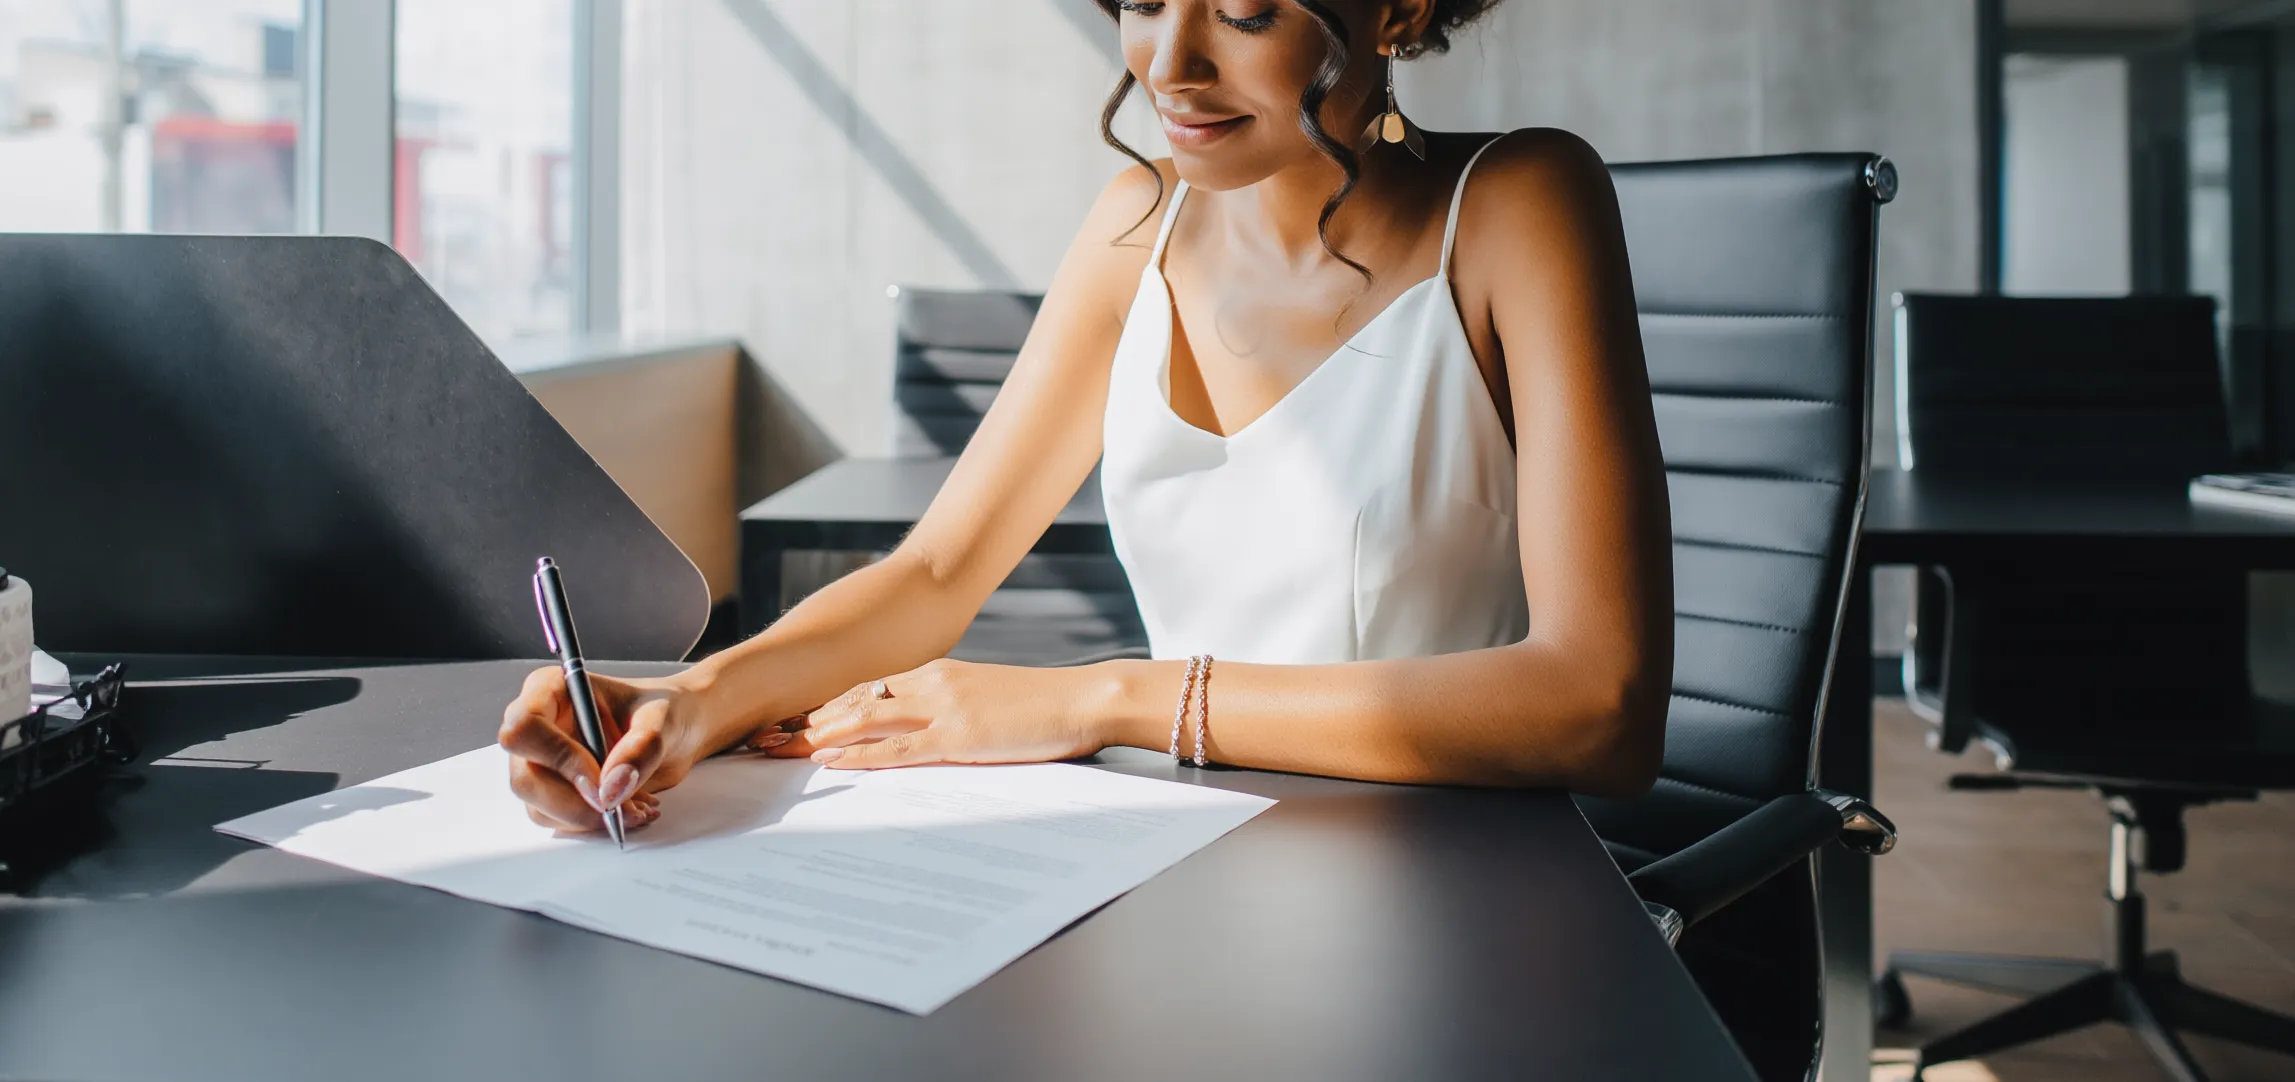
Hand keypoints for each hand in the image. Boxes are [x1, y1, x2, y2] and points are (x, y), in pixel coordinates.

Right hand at [498, 667, 716, 832]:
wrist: (678, 731)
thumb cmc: (665, 710)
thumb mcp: (661, 721)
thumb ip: (640, 749)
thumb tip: (610, 790)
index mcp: (551, 690)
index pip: (524, 726)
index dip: (558, 757)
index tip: (600, 778)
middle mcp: (539, 726)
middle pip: (525, 777)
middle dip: (574, 802)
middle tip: (619, 807)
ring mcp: (542, 762)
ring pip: (539, 806)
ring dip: (589, 818)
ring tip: (637, 808)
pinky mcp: (554, 791)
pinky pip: (558, 820)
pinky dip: (594, 823)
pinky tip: (629, 811)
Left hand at [763, 658, 1105, 769]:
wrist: (1085, 699)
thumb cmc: (1043, 706)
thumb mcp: (986, 699)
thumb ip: (951, 708)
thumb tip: (924, 731)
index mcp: (937, 673)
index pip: (865, 688)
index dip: (823, 706)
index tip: (788, 721)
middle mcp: (932, 683)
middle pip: (852, 700)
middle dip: (804, 721)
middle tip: (763, 738)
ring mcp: (943, 708)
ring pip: (863, 719)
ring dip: (816, 736)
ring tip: (777, 751)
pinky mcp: (959, 737)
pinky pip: (896, 748)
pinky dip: (857, 755)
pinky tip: (829, 762)